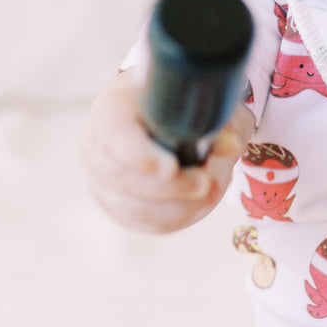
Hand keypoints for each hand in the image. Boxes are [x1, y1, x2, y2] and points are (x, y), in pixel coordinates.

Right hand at [84, 72, 252, 233]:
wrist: (165, 117)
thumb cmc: (183, 106)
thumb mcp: (201, 104)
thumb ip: (216, 122)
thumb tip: (229, 147)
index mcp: (112, 109)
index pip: (116, 136)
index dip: (142, 156)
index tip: (172, 168)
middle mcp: (97, 146)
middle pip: (121, 178)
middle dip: (168, 188)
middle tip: (205, 184)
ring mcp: (101, 180)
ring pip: (130, 207)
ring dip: (174, 207)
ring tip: (209, 193)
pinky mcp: (116, 205)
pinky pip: (141, 222)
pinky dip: (172, 218)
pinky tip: (198, 206)